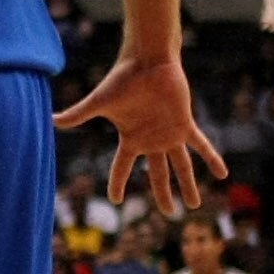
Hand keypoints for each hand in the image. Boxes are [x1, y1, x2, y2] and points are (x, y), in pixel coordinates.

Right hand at [54, 57, 225, 216]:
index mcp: (130, 139)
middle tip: (170, 213)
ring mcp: (169, 133)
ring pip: (181, 166)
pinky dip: (212, 159)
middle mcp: (151, 140)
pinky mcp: (184, 123)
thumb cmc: (122, 79)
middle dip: (163, 195)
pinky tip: (222, 174)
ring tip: (194, 205)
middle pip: (158, 175)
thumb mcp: (99, 102)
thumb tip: (51, 120)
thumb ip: (78, 114)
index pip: (122, 168)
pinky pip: (201, 145)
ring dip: (189, 185)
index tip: (116, 200)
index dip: (118, 184)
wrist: (147, 60)